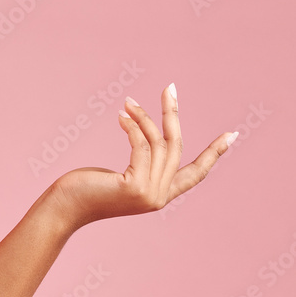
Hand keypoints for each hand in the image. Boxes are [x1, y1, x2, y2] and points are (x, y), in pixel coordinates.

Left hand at [49, 83, 236, 229]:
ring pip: (157, 143)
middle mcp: (159, 197)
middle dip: (173, 114)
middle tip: (170, 88)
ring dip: (143, 117)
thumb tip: (146, 136)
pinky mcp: (135, 187)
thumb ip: (140, 164)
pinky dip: (133, 127)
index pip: (195, 174)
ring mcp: (148, 194)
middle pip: (176, 147)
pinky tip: (121, 116)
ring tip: (129, 102)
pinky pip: (141, 146)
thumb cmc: (84, 190)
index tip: (232, 134)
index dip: (213, 153)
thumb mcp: (120, 175)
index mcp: (160, 196)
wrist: (63, 208)